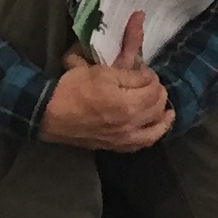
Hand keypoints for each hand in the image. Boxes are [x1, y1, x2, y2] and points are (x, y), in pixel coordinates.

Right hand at [38, 14, 172, 152]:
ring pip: (155, 132)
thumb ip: (130, 76)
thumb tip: (146, 78)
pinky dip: (151, 135)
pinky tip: (152, 129)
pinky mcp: (115, 146)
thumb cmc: (75, 88)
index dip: (152, 77)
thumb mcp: (103, 72)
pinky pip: (141, 144)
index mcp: (129, 106)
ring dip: (163, 119)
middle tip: (152, 84)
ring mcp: (124, 140)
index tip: (144, 71)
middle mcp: (131, 126)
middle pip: (157, 109)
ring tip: (166, 111)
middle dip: (159, 94)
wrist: (51, 113)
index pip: (154, 90)